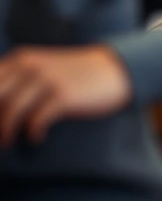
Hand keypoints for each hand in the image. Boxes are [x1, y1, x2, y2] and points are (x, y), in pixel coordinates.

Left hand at [0, 45, 131, 145]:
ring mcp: (48, 79)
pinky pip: (36, 120)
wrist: (112, 69)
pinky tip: (37, 137)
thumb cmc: (72, 73)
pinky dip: (32, 133)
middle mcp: (32, 65)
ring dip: (6, 132)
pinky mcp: (64, 95)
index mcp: (22, 58)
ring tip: (8, 142)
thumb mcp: (40, 67)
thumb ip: (14, 79)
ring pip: (11, 111)